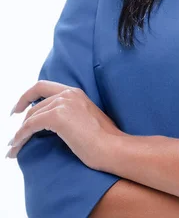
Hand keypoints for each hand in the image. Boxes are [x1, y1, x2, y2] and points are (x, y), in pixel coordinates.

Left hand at [6, 80, 123, 169]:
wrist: (111, 146)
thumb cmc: (103, 139)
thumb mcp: (85, 118)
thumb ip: (70, 113)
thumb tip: (51, 123)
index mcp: (76, 92)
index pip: (43, 86)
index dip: (27, 96)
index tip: (18, 109)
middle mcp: (68, 93)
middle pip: (34, 103)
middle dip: (21, 118)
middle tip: (13, 135)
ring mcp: (63, 103)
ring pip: (31, 116)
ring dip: (20, 132)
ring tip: (14, 147)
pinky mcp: (58, 116)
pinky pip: (30, 126)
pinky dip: (21, 136)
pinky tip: (17, 146)